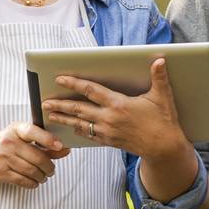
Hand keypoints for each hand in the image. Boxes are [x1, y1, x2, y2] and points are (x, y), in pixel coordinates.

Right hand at [0, 123, 69, 187]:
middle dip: (49, 167)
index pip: (33, 131)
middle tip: (51, 171)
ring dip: (42, 177)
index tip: (60, 146)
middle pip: (37, 157)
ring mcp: (3, 158)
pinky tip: (34, 182)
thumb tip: (65, 150)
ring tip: (43, 177)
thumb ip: (43, 145)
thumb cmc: (2, 147)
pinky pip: (23, 180)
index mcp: (15, 129)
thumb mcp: (20, 140)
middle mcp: (8, 142)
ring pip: (32, 171)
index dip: (48, 139)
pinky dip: (32, 183)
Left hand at [42, 59, 186, 155]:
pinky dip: (78, 131)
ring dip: (64, 119)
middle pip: (78, 109)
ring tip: (50, 116)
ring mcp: (107, 132)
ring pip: (80, 124)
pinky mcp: (109, 141)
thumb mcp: (162, 97)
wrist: (164, 147)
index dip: (74, 84)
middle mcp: (109, 118)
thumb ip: (159, 78)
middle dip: (60, 105)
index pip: (90, 91)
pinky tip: (71, 128)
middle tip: (45, 102)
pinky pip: (89, 135)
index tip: (60, 79)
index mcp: (118, 104)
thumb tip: (159, 60)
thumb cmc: (163, 121)